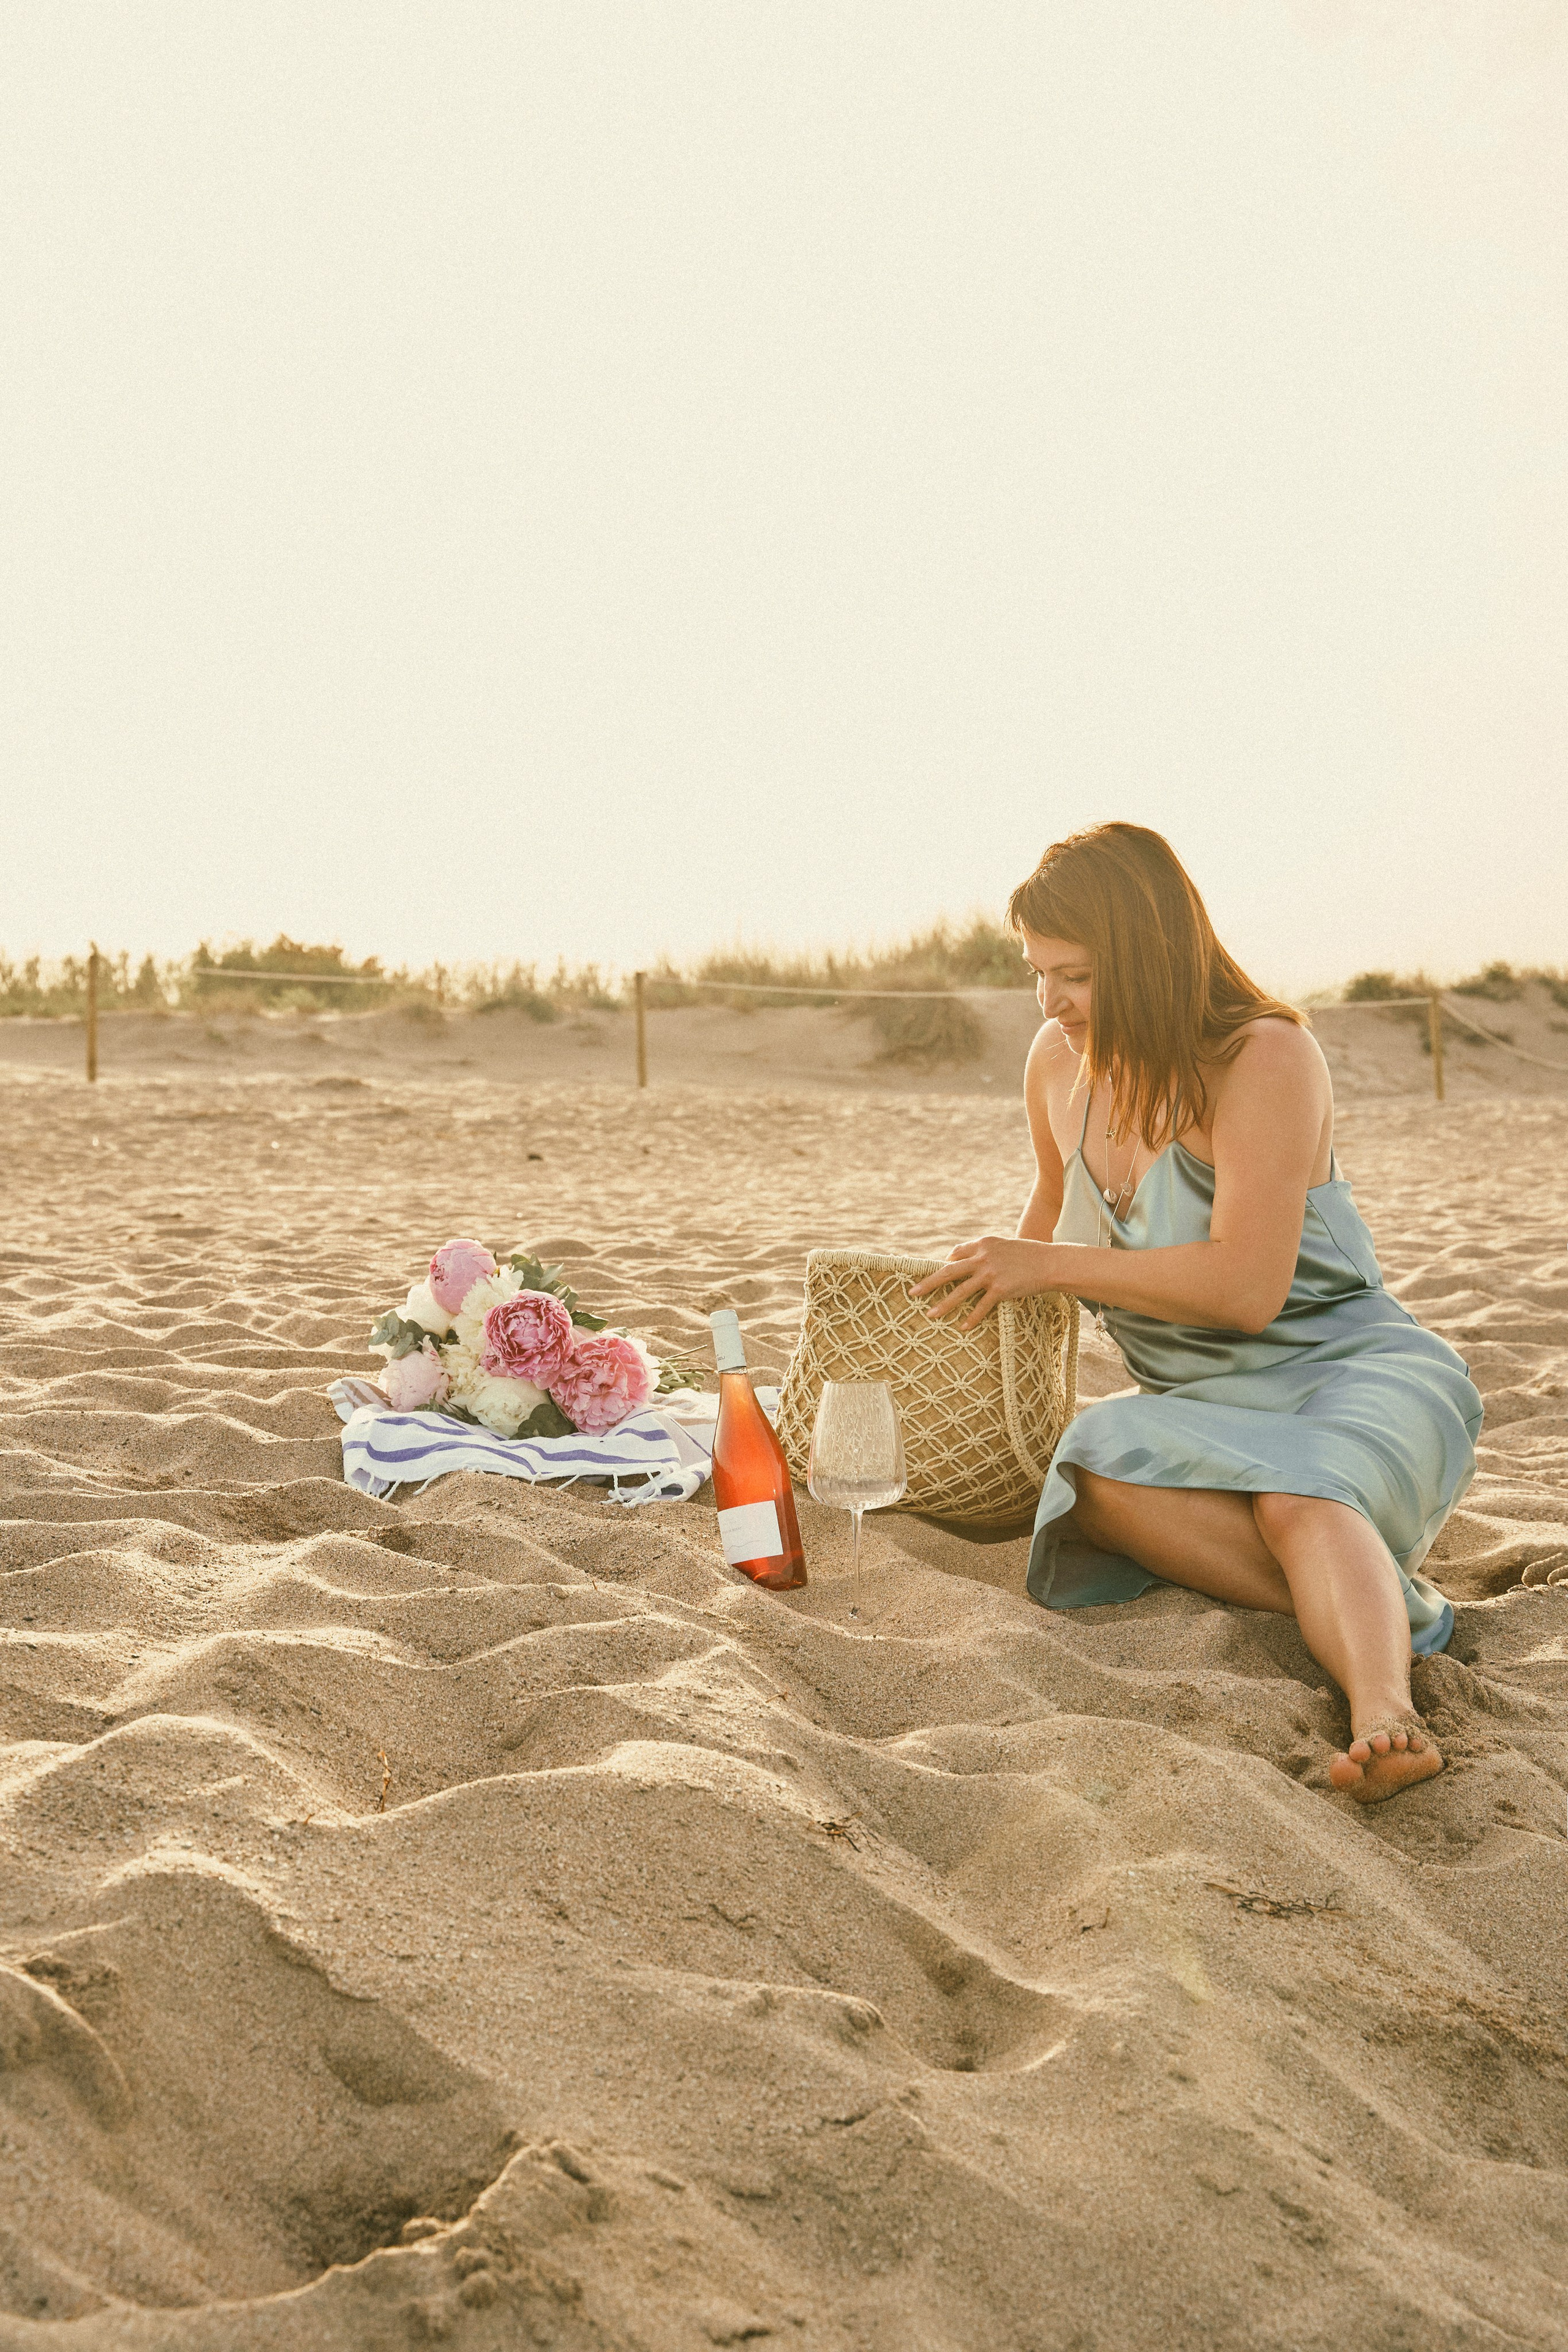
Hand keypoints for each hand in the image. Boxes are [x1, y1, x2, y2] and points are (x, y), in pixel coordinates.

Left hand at [910, 1237, 1056, 1332]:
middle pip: (948, 1271)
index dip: (946, 1263)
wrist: (1052, 1262)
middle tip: (913, 1293)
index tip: (939, 1272)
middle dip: (929, 1283)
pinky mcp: (1000, 1290)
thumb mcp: (1006, 1246)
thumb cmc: (1031, 1255)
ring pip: (960, 1291)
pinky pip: (981, 1307)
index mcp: (983, 1243)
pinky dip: (972, 1318)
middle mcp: (983, 1257)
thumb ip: (988, 1252)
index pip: (956, 1253)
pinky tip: (963, 1327)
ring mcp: (991, 1274)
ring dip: (944, 1304)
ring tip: (930, 1315)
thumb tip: (973, 1263)